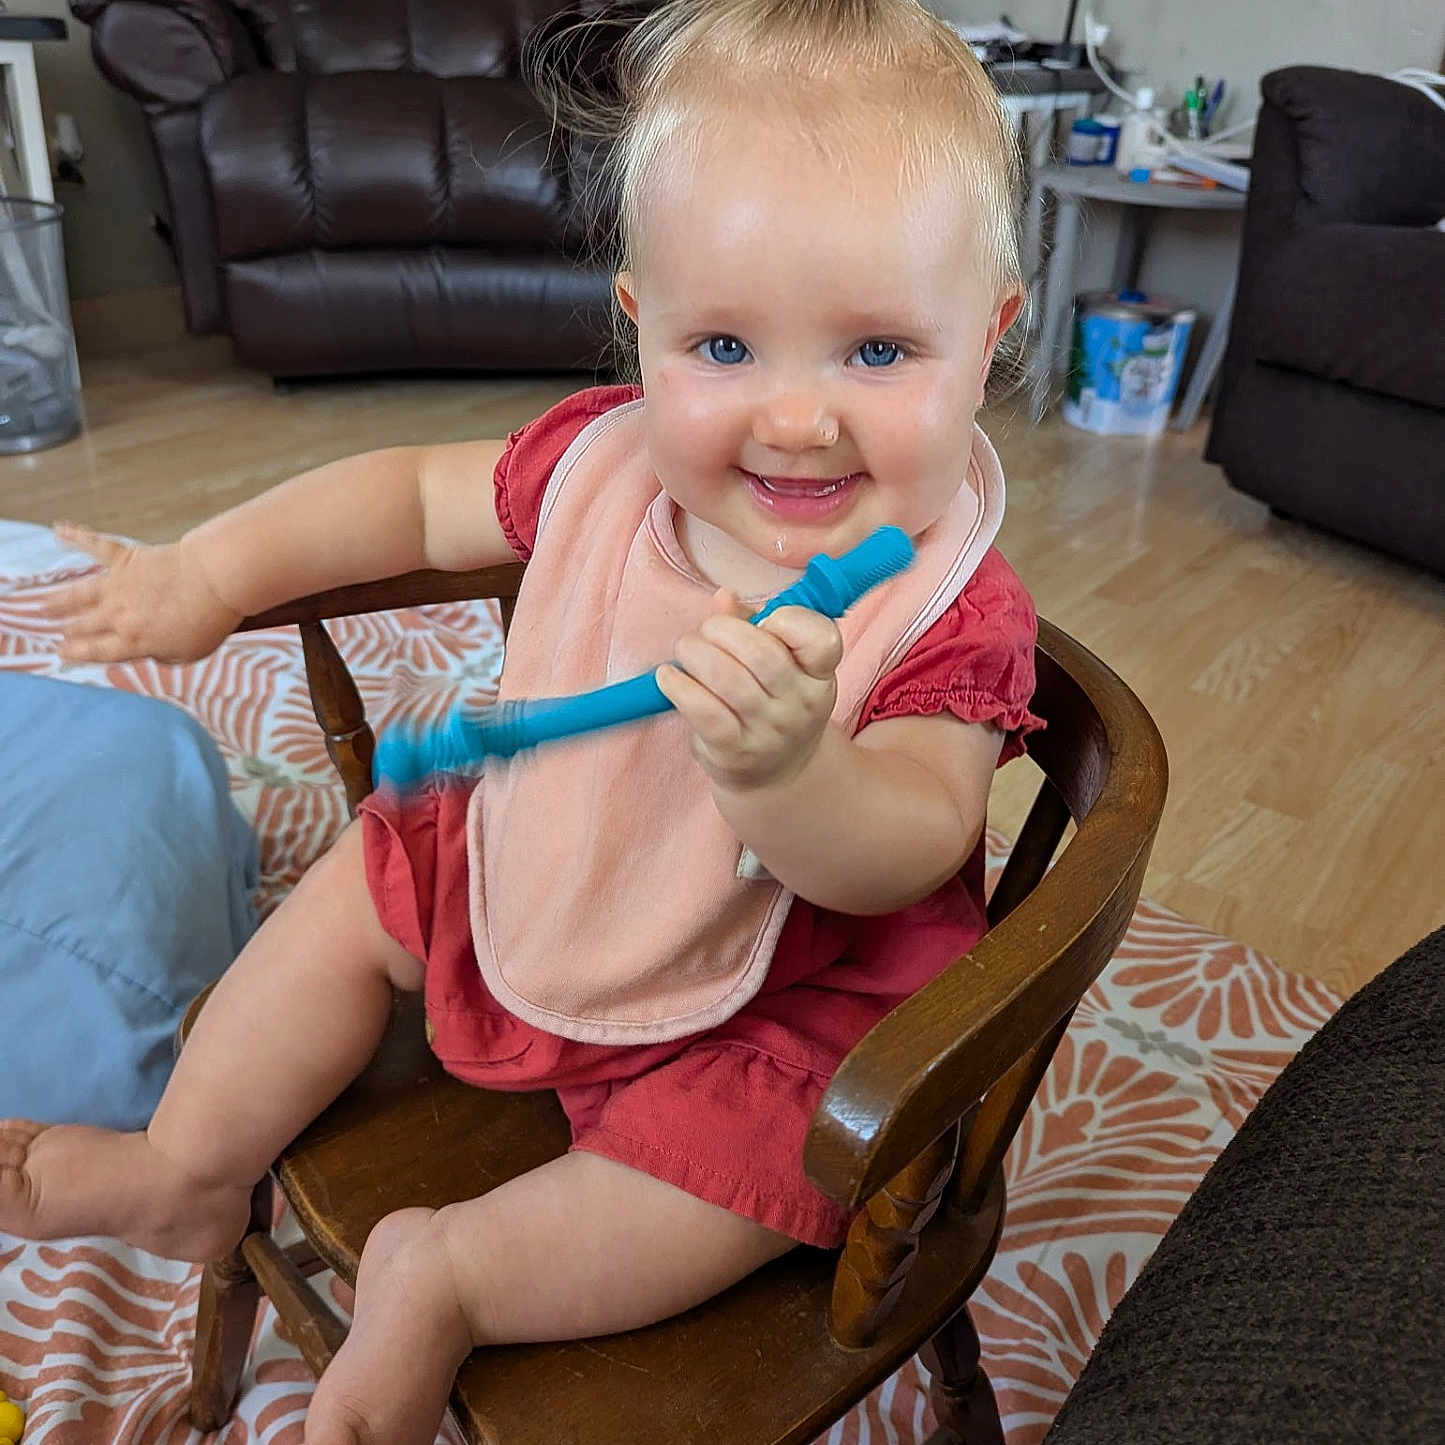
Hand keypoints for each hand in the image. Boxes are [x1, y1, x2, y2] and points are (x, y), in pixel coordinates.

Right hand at [44, 522, 244, 663]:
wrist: (216, 581)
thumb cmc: (209, 620)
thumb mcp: (188, 653)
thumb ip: (163, 656)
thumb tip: (150, 652)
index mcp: (134, 641)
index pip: (97, 651)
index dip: (78, 653)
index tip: (63, 654)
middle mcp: (119, 615)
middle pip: (86, 625)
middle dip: (71, 631)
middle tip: (61, 633)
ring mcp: (119, 585)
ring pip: (80, 594)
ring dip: (60, 601)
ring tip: (44, 606)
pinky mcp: (127, 559)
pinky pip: (96, 546)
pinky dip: (77, 537)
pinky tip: (60, 530)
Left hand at [655, 589, 843, 791]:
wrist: (778, 773)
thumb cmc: (771, 703)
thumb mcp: (779, 663)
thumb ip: (752, 625)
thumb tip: (724, 597)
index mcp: (819, 673)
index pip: (821, 639)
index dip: (788, 619)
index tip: (764, 621)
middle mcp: (801, 704)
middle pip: (762, 654)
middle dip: (722, 631)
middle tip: (705, 632)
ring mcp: (770, 731)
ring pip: (729, 680)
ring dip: (696, 655)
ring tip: (685, 650)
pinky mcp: (736, 751)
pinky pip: (705, 713)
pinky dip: (680, 688)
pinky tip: (668, 678)